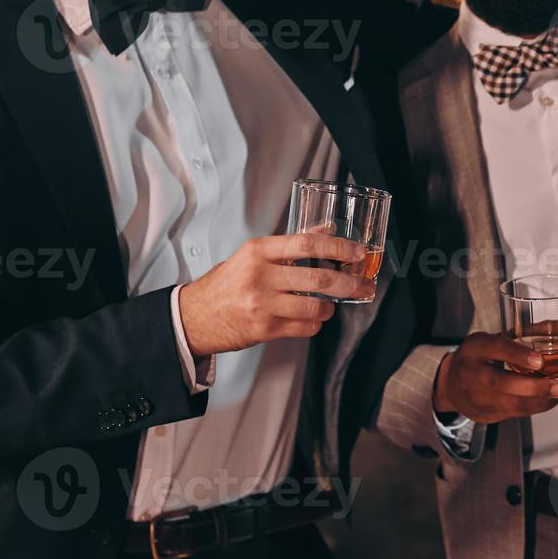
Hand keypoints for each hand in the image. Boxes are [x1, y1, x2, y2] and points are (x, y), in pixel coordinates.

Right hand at [179, 234, 374, 356]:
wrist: (194, 317)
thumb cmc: (228, 283)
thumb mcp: (253, 255)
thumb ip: (290, 244)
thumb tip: (328, 229)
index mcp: (258, 252)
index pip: (307, 244)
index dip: (338, 248)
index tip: (358, 253)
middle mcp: (260, 277)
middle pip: (318, 279)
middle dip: (349, 283)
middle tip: (363, 285)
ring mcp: (262, 305)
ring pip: (315, 307)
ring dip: (331, 307)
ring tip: (331, 304)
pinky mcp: (264, 329)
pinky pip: (305, 328)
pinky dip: (316, 324)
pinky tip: (312, 318)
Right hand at [433, 332, 557, 423]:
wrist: (452, 385)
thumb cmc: (482, 356)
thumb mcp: (501, 338)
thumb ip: (535, 331)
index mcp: (477, 348)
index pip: (496, 349)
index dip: (517, 355)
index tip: (539, 361)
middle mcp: (473, 373)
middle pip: (502, 383)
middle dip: (533, 387)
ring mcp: (478, 397)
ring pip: (510, 404)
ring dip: (539, 400)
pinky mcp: (486, 414)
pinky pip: (514, 413)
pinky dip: (535, 407)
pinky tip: (550, 400)